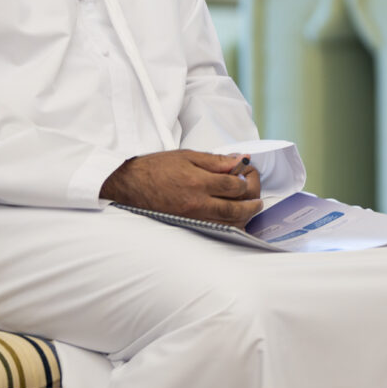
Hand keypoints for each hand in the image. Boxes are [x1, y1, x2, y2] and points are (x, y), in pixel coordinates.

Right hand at [100, 150, 262, 225]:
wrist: (128, 185)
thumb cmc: (156, 168)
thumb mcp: (187, 156)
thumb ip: (215, 161)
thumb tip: (239, 161)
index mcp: (198, 183)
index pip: (233, 186)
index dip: (244, 182)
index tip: (245, 179)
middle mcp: (196, 204)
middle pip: (233, 210)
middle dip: (251, 206)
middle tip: (258, 202)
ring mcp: (190, 218)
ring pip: (225, 225)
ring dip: (242, 219)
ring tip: (249, 213)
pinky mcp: (184, 226)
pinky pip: (212, 231)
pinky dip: (226, 228)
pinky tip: (232, 223)